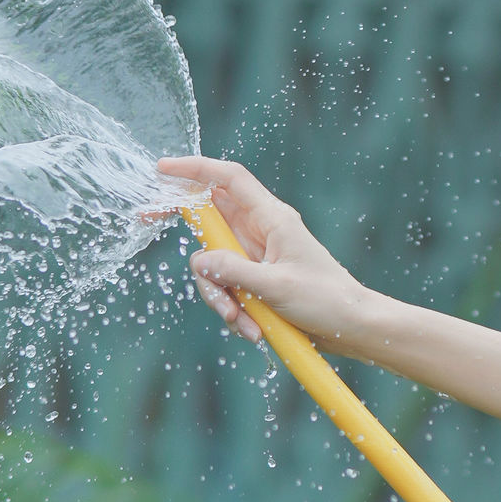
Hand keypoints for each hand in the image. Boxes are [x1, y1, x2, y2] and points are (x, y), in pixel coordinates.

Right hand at [151, 154, 387, 351]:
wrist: (353, 330)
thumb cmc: (326, 301)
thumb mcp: (276, 287)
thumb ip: (234, 272)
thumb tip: (199, 261)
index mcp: (272, 219)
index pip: (228, 179)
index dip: (194, 169)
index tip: (162, 168)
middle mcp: (261, 232)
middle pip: (210, 222)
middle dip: (191, 240)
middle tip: (147, 218)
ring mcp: (257, 258)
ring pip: (215, 266)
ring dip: (220, 297)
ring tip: (243, 322)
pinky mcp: (257, 282)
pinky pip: (229, 290)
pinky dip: (235, 312)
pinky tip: (255, 332)